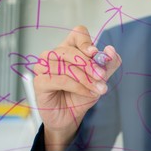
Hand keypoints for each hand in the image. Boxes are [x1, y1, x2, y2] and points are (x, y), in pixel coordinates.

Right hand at [33, 25, 120, 150]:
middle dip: (89, 64)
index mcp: (69, 48)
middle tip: (102, 76)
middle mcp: (54, 54)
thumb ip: (108, 64)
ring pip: (66, 66)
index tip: (95, 53)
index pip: (77, 33)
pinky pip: (60, 80)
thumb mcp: (100, 78)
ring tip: (98, 89)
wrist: (71, 116)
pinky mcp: (39, 82)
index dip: (86, 42)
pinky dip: (78, 87)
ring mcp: (43, 67)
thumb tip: (110, 50)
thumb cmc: (82, 94)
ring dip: (86, 78)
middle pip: (70, 50)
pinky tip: (88, 93)